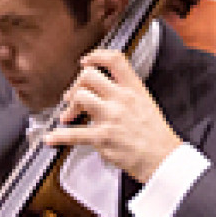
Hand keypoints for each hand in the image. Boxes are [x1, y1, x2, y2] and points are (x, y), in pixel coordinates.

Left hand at [43, 50, 182, 181]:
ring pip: (80, 97)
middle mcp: (122, 99)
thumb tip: (105, 94)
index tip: (85, 62)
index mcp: (135, 89)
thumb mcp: (148, 105)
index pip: (114, 60)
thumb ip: (127, 95)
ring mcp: (111, 117)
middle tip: (73, 98)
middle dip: (76, 86)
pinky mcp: (103, 137)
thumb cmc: (157, 137)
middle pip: (89, 76)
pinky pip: (75, 133)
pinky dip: (60, 136)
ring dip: (70, 107)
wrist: (164, 160)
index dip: (96, 56)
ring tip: (67, 117)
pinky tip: (51, 138)